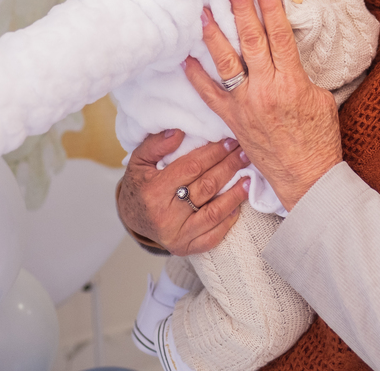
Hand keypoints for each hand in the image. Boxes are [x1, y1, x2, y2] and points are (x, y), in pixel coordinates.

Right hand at [117, 129, 252, 255]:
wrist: (131, 217)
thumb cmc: (139, 185)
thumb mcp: (139, 160)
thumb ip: (155, 144)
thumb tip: (179, 132)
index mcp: (153, 191)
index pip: (192, 168)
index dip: (214, 153)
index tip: (229, 141)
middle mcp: (165, 216)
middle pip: (206, 187)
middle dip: (229, 168)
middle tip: (245, 154)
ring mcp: (176, 235)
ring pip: (214, 213)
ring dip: (235, 195)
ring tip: (248, 179)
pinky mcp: (184, 248)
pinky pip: (212, 236)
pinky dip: (228, 221)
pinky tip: (237, 205)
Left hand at [185, 0, 342, 209]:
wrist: (306, 178)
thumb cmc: (319, 139)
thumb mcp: (321, 98)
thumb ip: (300, 72)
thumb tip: (285, 50)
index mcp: (292, 83)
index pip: (278, 37)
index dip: (270, 9)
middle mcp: (265, 90)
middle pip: (250, 41)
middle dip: (240, 10)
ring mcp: (245, 105)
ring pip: (226, 63)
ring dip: (214, 34)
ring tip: (204, 11)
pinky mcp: (232, 119)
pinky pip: (209, 94)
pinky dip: (196, 75)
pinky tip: (186, 57)